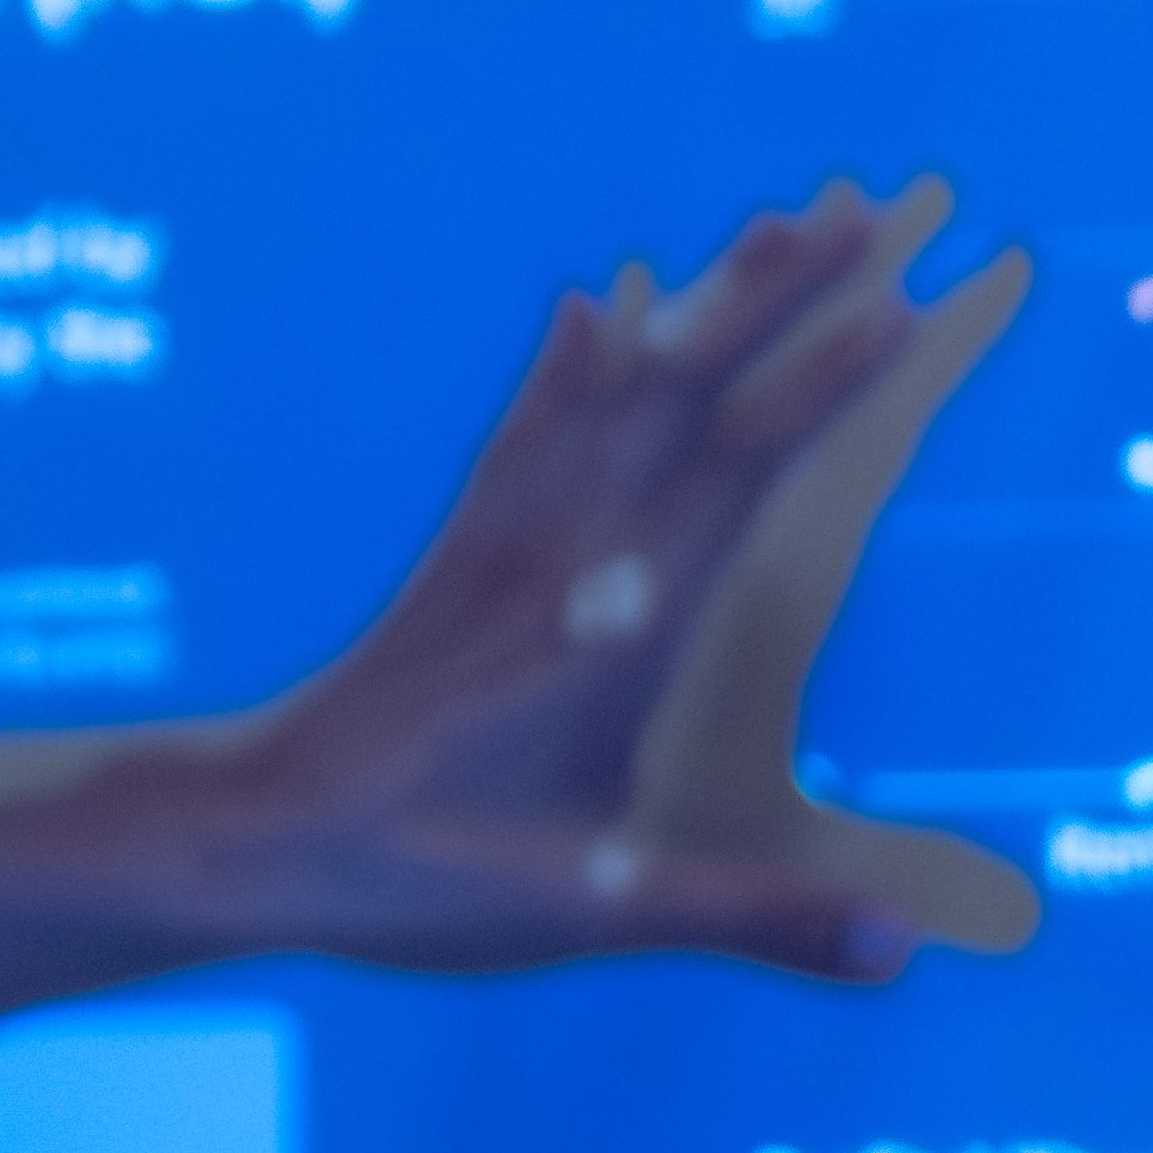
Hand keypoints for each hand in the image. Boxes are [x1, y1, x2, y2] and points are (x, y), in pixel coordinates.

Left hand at [118, 175, 1040, 984]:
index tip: (902, 303)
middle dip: (781, 295)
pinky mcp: (457, 557)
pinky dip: (564, 363)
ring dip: (698, 300)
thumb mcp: (592, 912)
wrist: (250, 836)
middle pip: (687, 393)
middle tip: (865, 202)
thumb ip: (749, 916)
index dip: (821, 385)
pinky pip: (522, 430)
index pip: (737, 474)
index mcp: (613, 629)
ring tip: (772, 221)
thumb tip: (900, 950)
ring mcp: (503, 543)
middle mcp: (564, 557)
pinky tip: (584, 305)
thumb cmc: (417, 877)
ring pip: (614, 387)